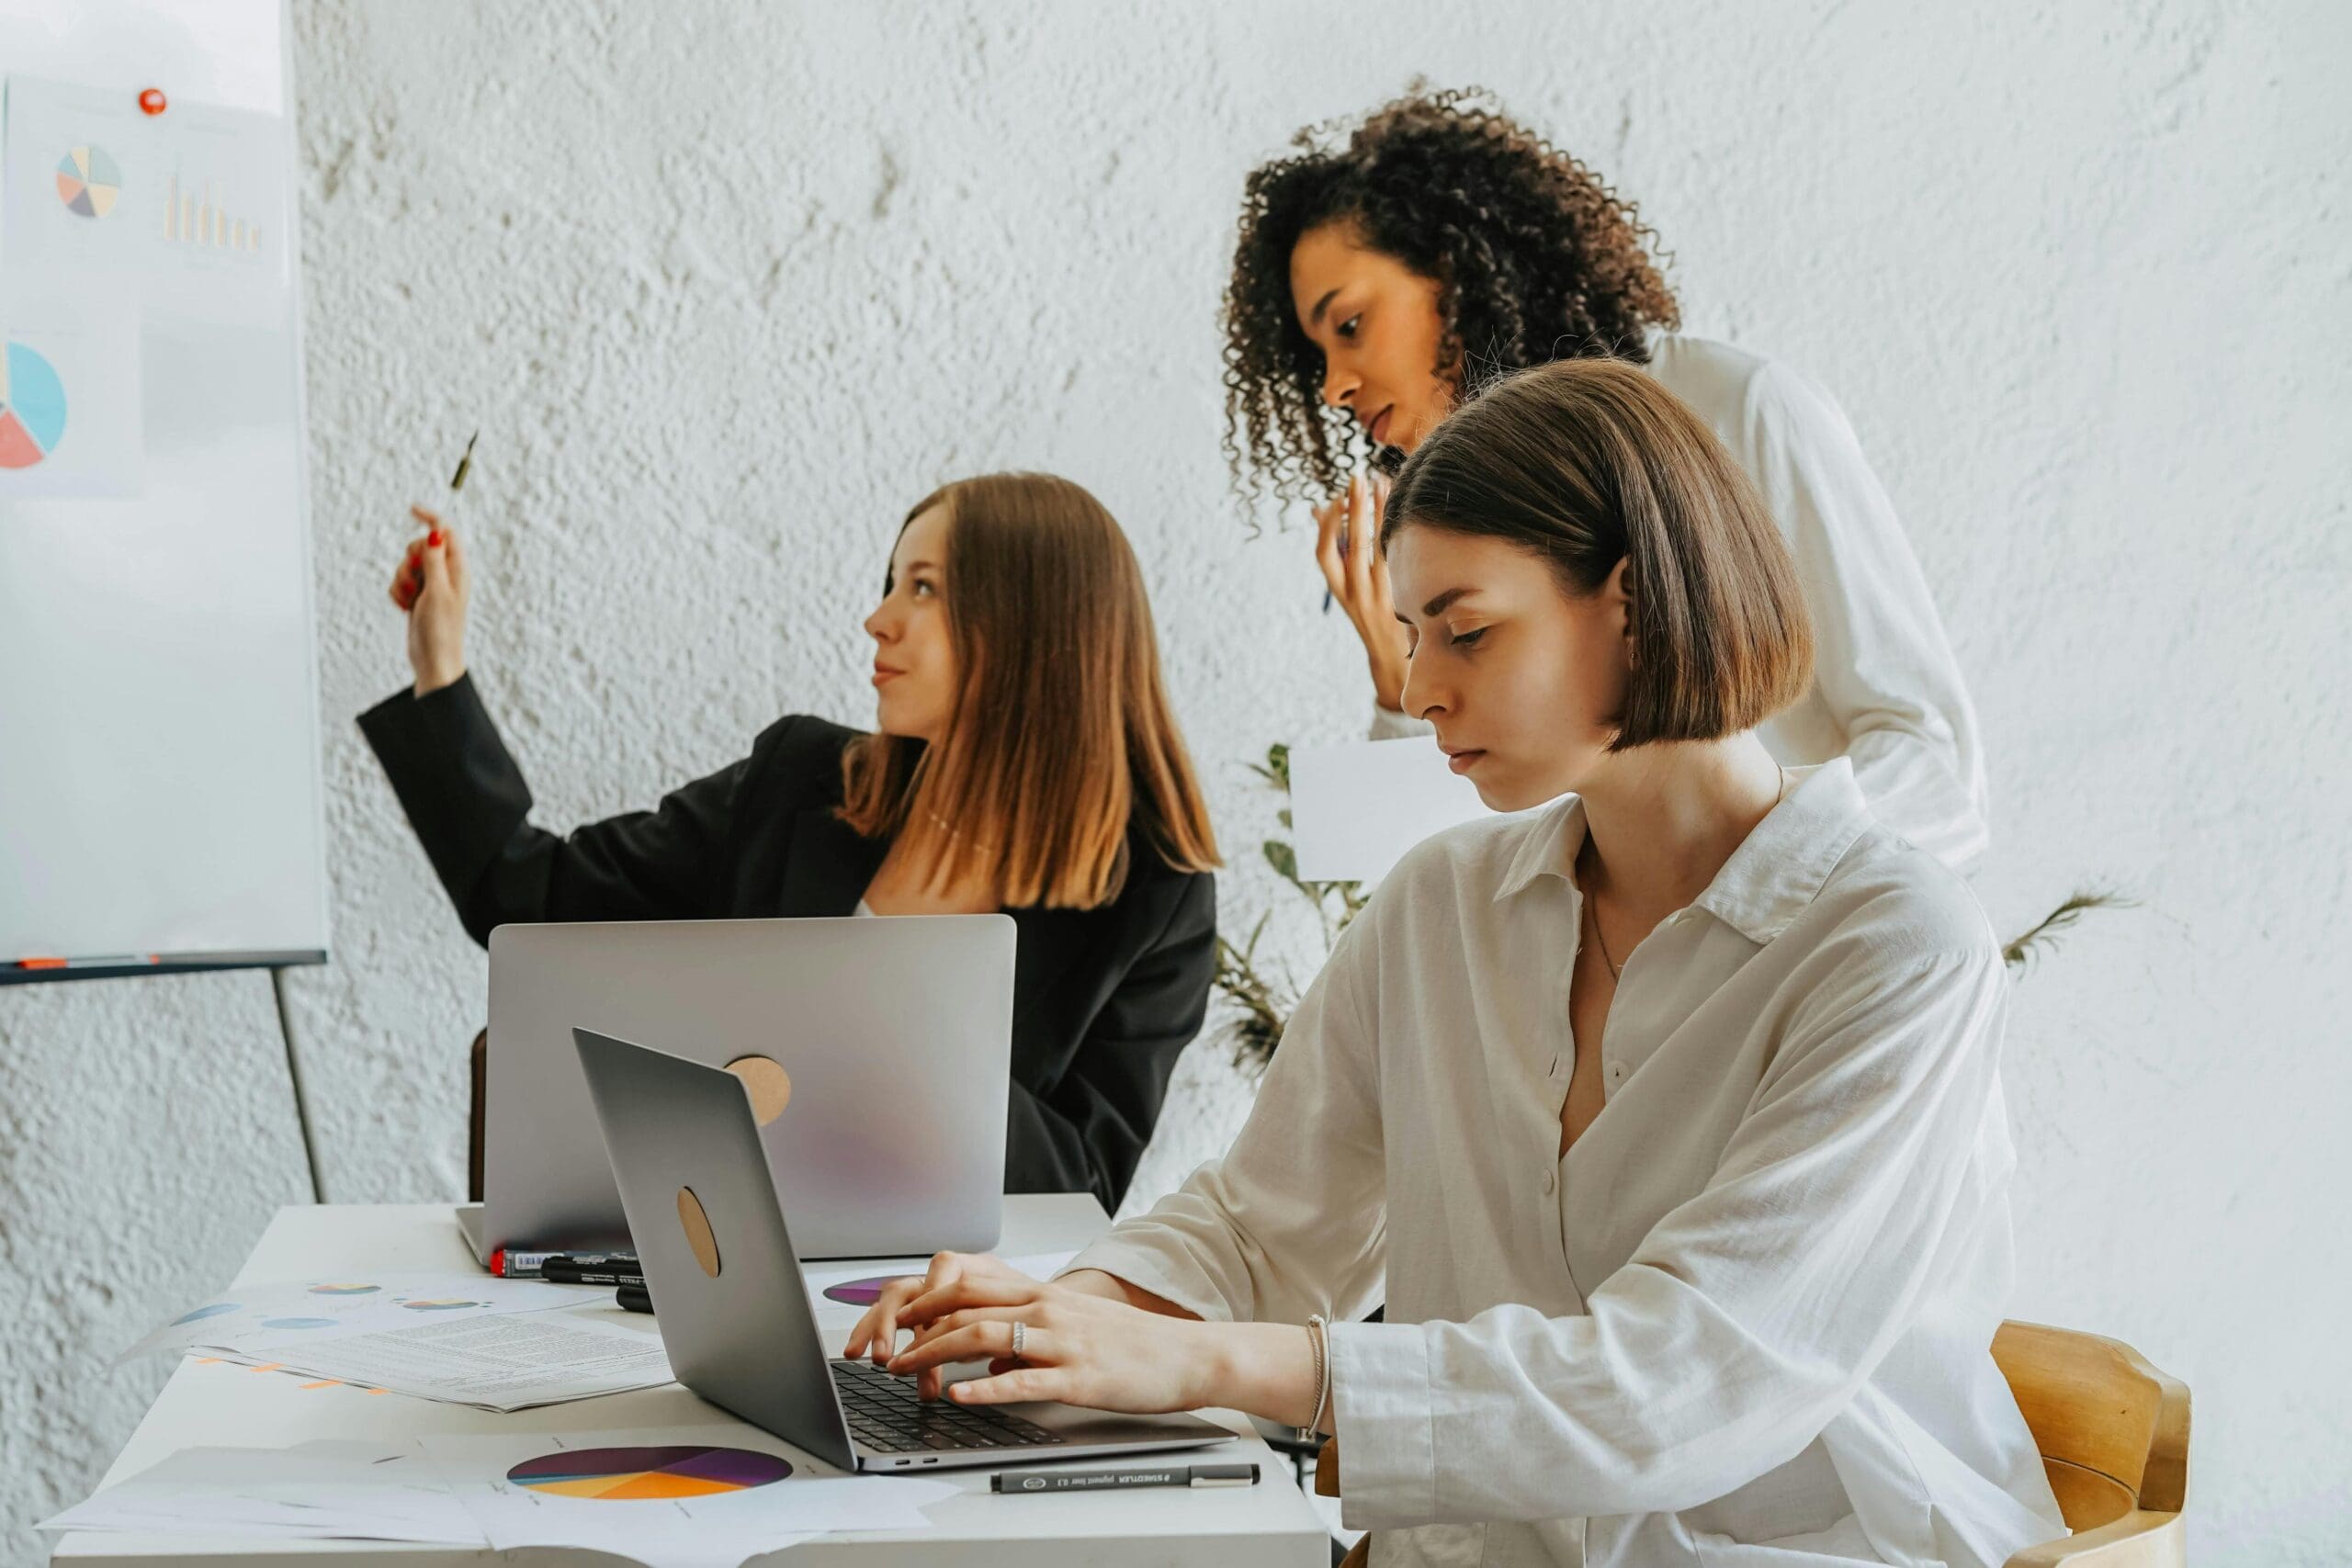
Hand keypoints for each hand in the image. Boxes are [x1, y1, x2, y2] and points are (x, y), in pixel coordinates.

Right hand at [389, 505, 468, 694]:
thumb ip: (435, 560)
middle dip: (410, 559)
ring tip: (410, 600)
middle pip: (421, 546)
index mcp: (457, 570)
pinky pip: (399, 583)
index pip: (446, 533)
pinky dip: (397, 592)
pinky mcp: (417, 597)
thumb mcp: (437, 591)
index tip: (412, 509)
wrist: (433, 660)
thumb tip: (438, 531)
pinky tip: (404, 607)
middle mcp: (446, 574)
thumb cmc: (441, 630)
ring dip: (401, 579)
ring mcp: (430, 586)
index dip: (431, 519)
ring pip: (406, 565)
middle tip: (416, 579)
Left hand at [845, 1251, 1218, 1414]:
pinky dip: (984, 1386)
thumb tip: (987, 1360)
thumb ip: (1028, 1336)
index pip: (972, 1286)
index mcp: (1045, 1296)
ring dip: (936, 1353)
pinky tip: (959, 1394)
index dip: (928, 1300)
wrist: (1188, 1354)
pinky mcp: (1078, 1376)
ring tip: (905, 1370)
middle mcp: (1048, 1310)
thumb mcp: (1074, 1328)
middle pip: (966, 1306)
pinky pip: (1022, 1380)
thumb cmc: (1133, 1344)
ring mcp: (1062, 1341)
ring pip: (985, 1336)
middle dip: (918, 1327)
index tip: (896, 1318)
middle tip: (884, 1347)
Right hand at [1314, 474, 1409, 711]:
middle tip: (1357, 478)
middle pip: (1352, 545)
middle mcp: (1356, 592)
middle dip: (1355, 509)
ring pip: (1378, 548)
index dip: (1327, 526)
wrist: (1393, 657)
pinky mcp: (1402, 594)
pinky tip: (1402, 510)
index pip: (1324, 555)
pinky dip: (1398, 532)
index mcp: (1338, 589)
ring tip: (1381, 483)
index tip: (1335, 500)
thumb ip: (1335, 550)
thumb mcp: (1346, 587)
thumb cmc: (1368, 612)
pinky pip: (1399, 558)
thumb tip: (1319, 510)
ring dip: (1380, 513)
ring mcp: (1381, 594)